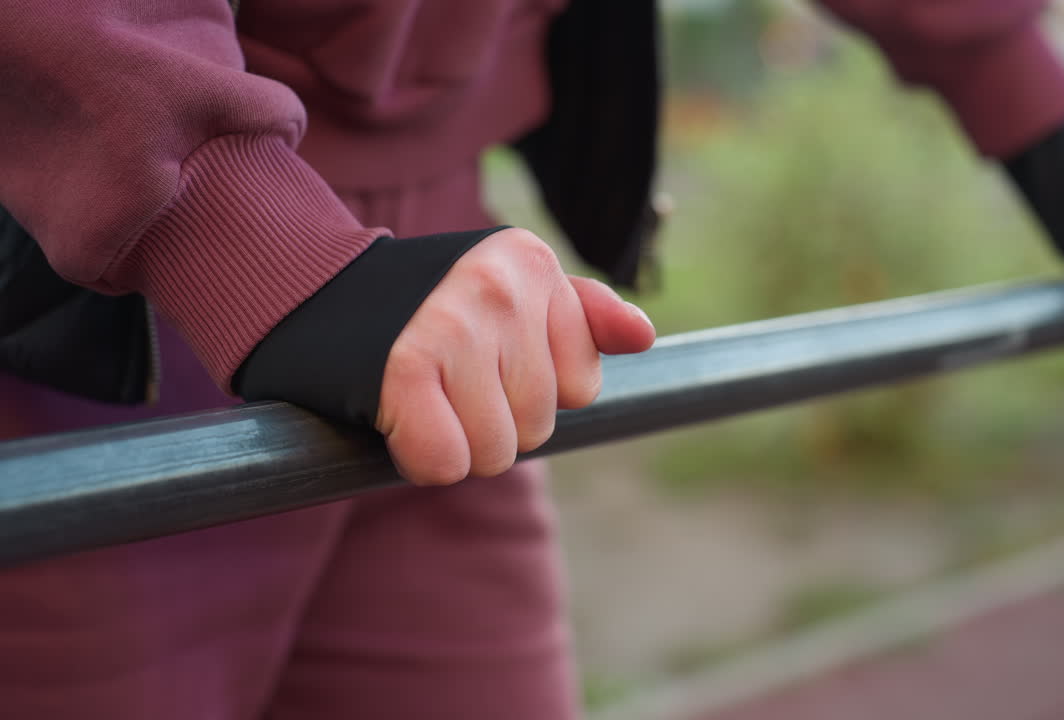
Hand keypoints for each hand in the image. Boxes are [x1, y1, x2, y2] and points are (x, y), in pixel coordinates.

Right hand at [373, 228, 654, 485]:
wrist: (309, 295)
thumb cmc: (422, 308)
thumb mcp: (507, 289)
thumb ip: (580, 316)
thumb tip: (644, 337)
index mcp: (532, 261)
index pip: (581, 386)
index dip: (529, 390)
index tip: (483, 359)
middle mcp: (499, 285)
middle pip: (539, 426)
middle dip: (492, 421)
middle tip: (445, 382)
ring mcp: (453, 324)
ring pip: (497, 453)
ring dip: (457, 444)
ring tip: (423, 397)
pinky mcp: (404, 368)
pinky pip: (446, 464)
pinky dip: (420, 459)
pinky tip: (397, 418)